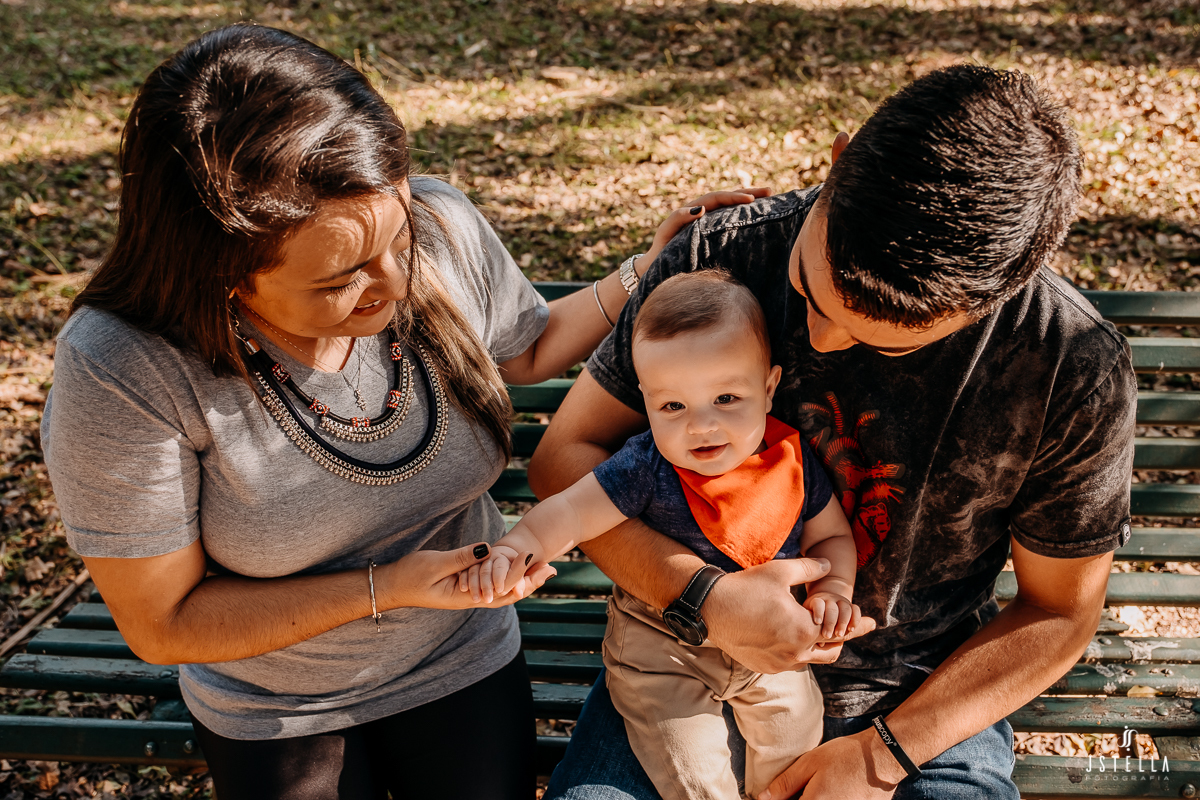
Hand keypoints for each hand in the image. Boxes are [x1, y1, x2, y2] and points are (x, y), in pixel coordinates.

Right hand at [379, 542, 555, 610]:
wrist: (392, 587)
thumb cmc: (410, 576)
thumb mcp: (436, 564)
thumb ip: (463, 558)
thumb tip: (488, 550)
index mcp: (466, 596)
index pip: (501, 588)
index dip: (520, 574)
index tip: (535, 559)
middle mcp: (471, 599)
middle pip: (508, 594)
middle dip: (530, 582)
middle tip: (551, 568)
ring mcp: (468, 595)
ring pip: (502, 592)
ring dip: (522, 581)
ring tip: (541, 570)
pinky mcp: (464, 589)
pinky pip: (491, 587)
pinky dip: (507, 580)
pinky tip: (515, 572)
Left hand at [641, 187, 771, 268]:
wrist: (655, 265)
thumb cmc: (660, 250)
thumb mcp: (666, 233)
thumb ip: (678, 218)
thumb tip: (701, 209)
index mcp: (693, 210)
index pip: (717, 198)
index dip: (734, 197)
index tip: (751, 200)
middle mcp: (703, 212)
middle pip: (728, 197)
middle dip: (748, 192)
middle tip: (769, 191)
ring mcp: (709, 222)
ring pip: (731, 207)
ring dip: (749, 200)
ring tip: (769, 197)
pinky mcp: (712, 233)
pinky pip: (730, 219)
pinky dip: (744, 214)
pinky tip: (759, 216)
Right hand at [703, 558, 876, 672]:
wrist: (709, 609)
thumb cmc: (745, 588)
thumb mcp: (780, 572)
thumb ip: (809, 569)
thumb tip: (828, 564)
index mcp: (804, 631)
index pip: (840, 630)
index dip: (857, 624)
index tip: (872, 622)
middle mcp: (795, 654)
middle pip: (832, 651)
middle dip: (842, 638)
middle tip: (851, 626)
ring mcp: (779, 664)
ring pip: (812, 659)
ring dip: (820, 646)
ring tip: (822, 631)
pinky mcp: (765, 668)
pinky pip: (791, 662)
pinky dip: (799, 651)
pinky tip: (794, 637)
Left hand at [761, 728, 903, 799]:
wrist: (883, 757)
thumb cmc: (846, 756)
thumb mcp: (810, 763)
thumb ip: (785, 784)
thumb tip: (762, 798)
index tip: (774, 797)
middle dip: (801, 798)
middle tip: (803, 789)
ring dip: (814, 799)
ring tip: (819, 787)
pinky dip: (830, 799)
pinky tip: (834, 790)